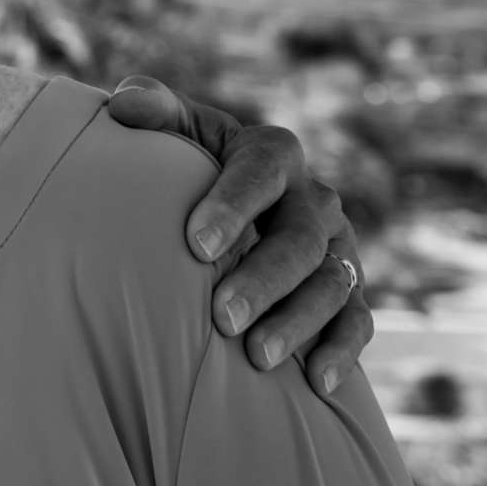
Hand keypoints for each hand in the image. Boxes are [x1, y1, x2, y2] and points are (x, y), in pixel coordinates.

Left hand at [105, 76, 370, 395]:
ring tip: (256, 357)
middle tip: (221, 318)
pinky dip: (343, 350)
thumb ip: (152, 112)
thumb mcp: (173, 135)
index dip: (234, 205)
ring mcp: (338, 246)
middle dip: (264, 279)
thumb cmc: (185, 169)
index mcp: (272, 152)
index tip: (195, 245)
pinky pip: (359, 320)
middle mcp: (314, 197)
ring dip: (299, 322)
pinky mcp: (350, 289)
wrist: (221, 213)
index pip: (261, 171)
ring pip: (333, 284)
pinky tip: (317, 383)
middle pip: (302, 237)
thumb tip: (127, 102)